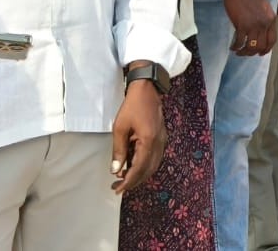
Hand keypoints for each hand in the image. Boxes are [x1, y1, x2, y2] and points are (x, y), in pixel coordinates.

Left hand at [110, 79, 166, 193]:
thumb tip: (116, 169)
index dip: (128, 181)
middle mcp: (159, 143)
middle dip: (134, 181)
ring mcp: (162, 140)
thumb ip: (119, 150)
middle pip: (148, 170)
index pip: (139, 168)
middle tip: (118, 186)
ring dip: (140, 174)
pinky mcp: (161, 137)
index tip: (117, 189)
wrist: (147, 89)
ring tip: (124, 177)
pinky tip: (133, 164)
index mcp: (149, 141)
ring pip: (153, 165)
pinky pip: (155, 157)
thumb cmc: (132, 106)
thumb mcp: (120, 128)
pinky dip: (145, 165)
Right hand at [223, 0, 277, 55]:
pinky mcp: (242, 25)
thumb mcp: (264, 7)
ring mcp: (254, 25)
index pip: (272, 39)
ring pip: (251, 46)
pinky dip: (236, 47)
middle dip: (254, 52)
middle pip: (262, 46)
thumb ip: (265, 18)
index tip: (261, 53)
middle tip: (246, 53)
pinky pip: (240, 42)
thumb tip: (263, 30)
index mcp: (271, 18)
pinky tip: (233, 47)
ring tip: (238, 52)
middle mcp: (265, 23)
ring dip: (244, 52)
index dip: (267, 49)